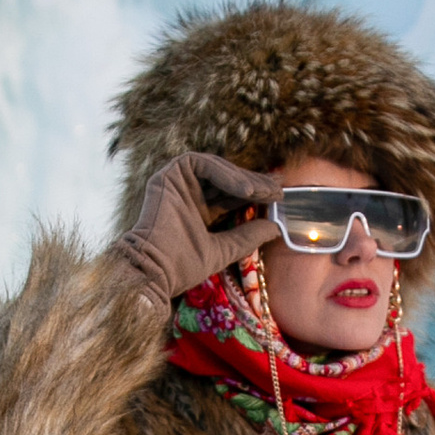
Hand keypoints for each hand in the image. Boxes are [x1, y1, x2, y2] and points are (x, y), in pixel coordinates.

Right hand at [112, 153, 285, 313]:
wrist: (156, 271)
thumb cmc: (183, 266)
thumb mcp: (224, 249)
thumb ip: (247, 236)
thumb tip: (275, 227)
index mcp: (199, 210)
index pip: (231, 194)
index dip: (255, 193)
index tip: (278, 197)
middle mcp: (188, 194)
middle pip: (226, 179)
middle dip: (253, 183)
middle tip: (277, 190)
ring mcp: (176, 183)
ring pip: (216, 168)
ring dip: (241, 177)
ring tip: (262, 192)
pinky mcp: (167, 175)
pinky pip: (199, 163)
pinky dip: (224, 173)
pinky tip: (245, 189)